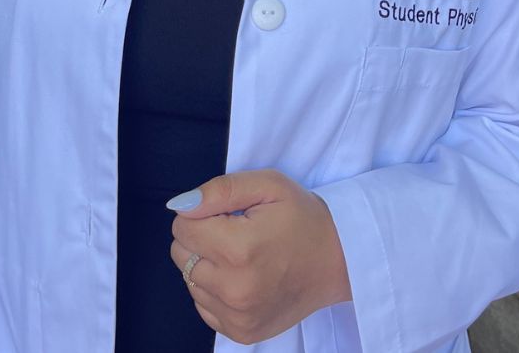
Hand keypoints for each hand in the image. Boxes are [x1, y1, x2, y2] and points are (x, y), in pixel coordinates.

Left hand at [168, 169, 351, 343]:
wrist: (338, 261)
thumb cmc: (302, 217)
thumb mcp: (268, 185)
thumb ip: (220, 190)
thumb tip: (180, 205)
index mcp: (239, 249)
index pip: (182, 227)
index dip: (200, 213)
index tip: (227, 213)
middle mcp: (234, 289)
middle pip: (181, 255)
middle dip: (200, 237)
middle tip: (234, 231)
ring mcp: (238, 317)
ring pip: (189, 281)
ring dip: (207, 264)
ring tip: (241, 255)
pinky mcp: (241, 333)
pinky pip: (203, 306)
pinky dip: (215, 289)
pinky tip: (241, 276)